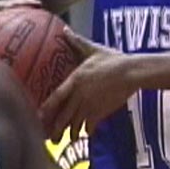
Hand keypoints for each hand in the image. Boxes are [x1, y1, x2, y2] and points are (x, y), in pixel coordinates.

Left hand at [39, 28, 134, 142]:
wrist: (131, 72)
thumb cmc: (112, 59)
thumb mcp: (93, 49)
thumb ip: (77, 42)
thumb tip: (65, 30)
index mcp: (75, 79)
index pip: (56, 97)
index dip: (45, 109)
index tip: (38, 117)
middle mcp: (79, 95)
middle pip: (62, 117)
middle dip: (55, 130)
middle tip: (49, 139)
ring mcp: (90, 105)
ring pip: (75, 125)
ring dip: (71, 133)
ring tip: (68, 138)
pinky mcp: (101, 113)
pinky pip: (89, 127)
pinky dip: (87, 132)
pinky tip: (87, 133)